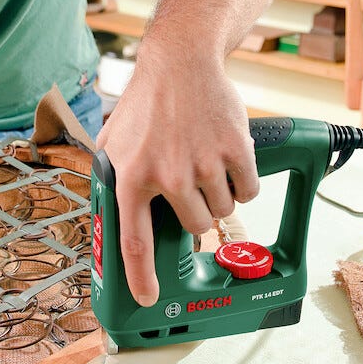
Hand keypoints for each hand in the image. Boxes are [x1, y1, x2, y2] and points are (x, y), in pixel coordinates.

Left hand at [95, 56, 259, 306]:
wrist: (181, 63)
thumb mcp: (113, 142)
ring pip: (225, 210)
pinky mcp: (235, 151)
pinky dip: (244, 182)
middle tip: (193, 187)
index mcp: (132, 177)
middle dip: (199, 214)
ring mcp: (204, 164)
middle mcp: (168, 176)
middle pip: (196, 226)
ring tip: (207, 164)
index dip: (142, 278)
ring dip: (221, 195)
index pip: (136, 243)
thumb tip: (112, 218)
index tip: (149, 300)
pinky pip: (249, 191)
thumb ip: (113, 180)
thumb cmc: (146, 104)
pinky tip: (229, 158)